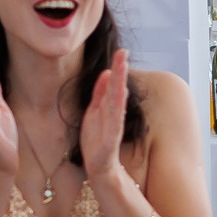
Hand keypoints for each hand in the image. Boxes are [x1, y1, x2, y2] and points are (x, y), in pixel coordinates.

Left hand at [79, 48, 130, 180]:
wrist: (98, 165)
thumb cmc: (96, 140)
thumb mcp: (94, 111)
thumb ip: (99, 93)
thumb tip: (106, 72)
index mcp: (106, 106)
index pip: (112, 83)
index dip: (116, 67)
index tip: (120, 51)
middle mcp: (112, 112)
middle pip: (116, 88)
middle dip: (119, 70)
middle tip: (123, 52)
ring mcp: (113, 124)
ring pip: (117, 100)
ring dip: (119, 83)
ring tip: (122, 67)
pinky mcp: (111, 137)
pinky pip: (115, 118)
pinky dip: (118, 106)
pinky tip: (120, 93)